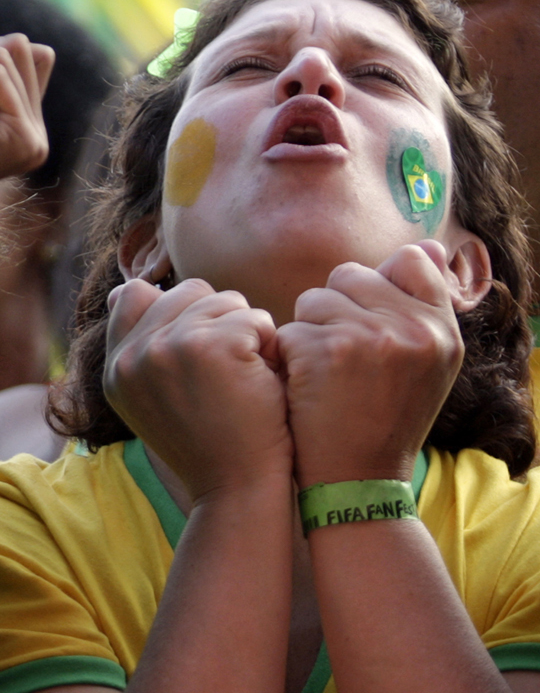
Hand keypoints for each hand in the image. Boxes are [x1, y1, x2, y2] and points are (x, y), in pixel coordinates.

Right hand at [104, 278, 292, 501]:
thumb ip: (140, 347)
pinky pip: (253, 318)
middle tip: (228, 374)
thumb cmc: (212, 443)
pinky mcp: (209, 346)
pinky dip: (269, 347)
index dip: (179, 313)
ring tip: (244, 380)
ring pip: (224, 301)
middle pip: (188, 291)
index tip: (200, 355)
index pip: (135, 295)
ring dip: (247, 333)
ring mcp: (166, 348)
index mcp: (115, 368)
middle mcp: (132, 355)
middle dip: (219, 320)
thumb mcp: (154, 397)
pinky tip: (262, 384)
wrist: (238, 493)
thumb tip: (126, 287)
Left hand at [277, 241, 462, 486]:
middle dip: (334, 311)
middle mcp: (414, 329)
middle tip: (343, 365)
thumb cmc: (380, 420)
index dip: (375, 287)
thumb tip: (423, 244)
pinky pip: (288, 329)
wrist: (356, 484)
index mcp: (442, 331)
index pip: (409, 262)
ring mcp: (371, 337)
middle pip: (348, 275)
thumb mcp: (421, 365)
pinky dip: (286, 359)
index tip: (367, 325)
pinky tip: (303, 392)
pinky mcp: (326, 350)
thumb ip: (419, 306)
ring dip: (306, 333)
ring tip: (325, 380)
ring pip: (312, 300)